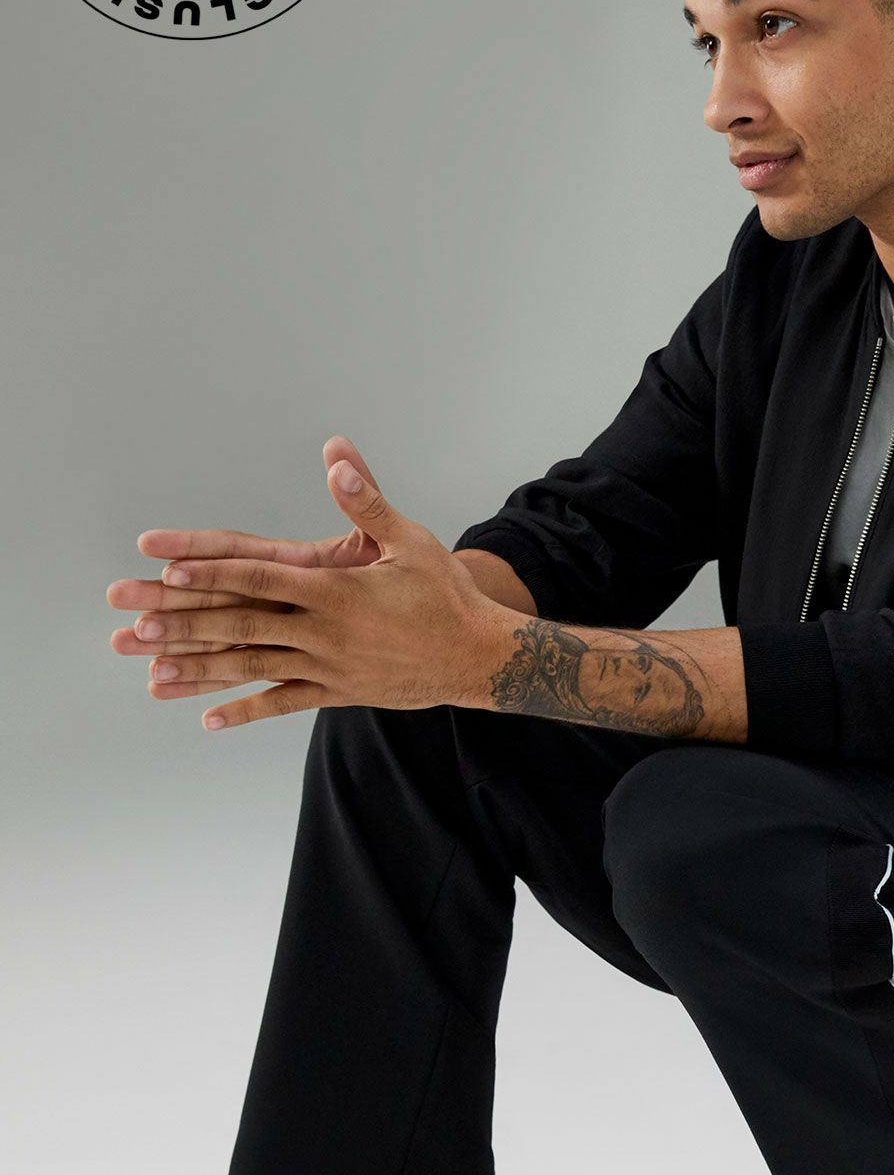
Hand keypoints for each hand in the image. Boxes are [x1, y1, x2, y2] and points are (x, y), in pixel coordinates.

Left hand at [109, 439, 496, 728]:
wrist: (479, 657)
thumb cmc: (447, 594)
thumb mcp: (410, 541)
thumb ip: (366, 500)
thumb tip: (336, 456)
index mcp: (334, 590)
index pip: (258, 576)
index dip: (210, 571)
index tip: (164, 568)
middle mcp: (323, 632)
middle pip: (241, 625)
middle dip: (183, 623)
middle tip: (132, 624)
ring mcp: (327, 666)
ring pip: (252, 667)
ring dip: (200, 670)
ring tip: (150, 674)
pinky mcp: (336, 690)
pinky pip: (283, 702)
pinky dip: (245, 710)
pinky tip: (207, 717)